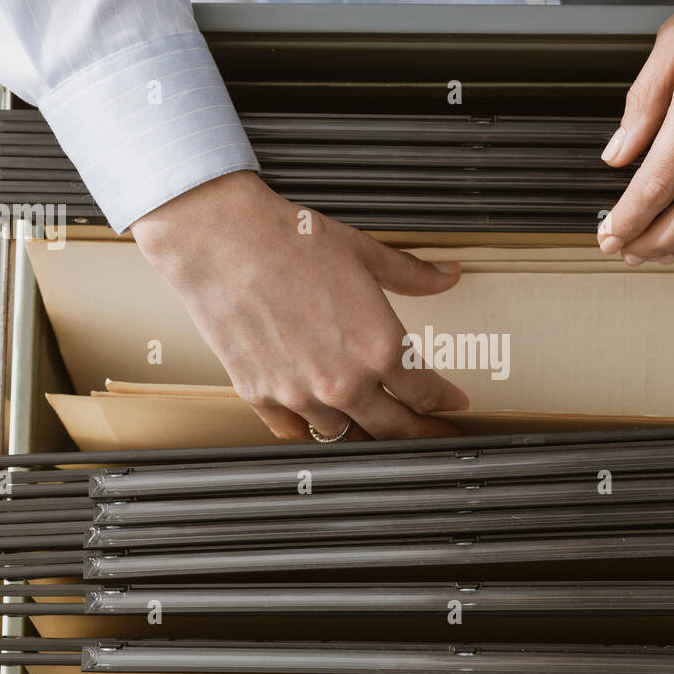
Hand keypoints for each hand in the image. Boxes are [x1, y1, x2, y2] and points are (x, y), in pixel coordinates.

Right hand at [131, 171, 469, 439]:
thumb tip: (447, 274)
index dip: (445, 402)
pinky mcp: (261, 396)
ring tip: (373, 423)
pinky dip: (311, 428)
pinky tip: (320, 419)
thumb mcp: (364, 254)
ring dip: (362, 429)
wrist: (221, 239)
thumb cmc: (290, 241)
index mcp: (380, 347)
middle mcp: (344, 382)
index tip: (452, 404)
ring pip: (345, 434)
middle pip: (394, 428)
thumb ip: (412, 273)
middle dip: (419, 432)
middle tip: (430, 434)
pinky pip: (296, 432)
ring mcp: (300, 396)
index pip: (426, 393)